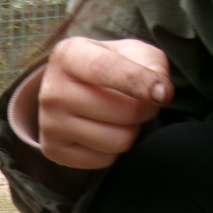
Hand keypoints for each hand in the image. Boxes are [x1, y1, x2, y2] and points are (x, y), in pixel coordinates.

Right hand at [38, 37, 172, 168]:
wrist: (68, 89)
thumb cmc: (108, 67)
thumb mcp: (129, 52)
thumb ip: (150, 62)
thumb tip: (160, 93)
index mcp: (68, 56)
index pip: (103, 69)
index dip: (138, 82)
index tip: (163, 94)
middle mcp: (53, 91)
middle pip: (124, 111)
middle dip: (146, 109)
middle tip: (141, 102)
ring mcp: (49, 124)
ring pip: (118, 140)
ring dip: (131, 131)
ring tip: (121, 118)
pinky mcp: (53, 150)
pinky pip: (105, 160)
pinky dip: (114, 150)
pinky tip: (104, 133)